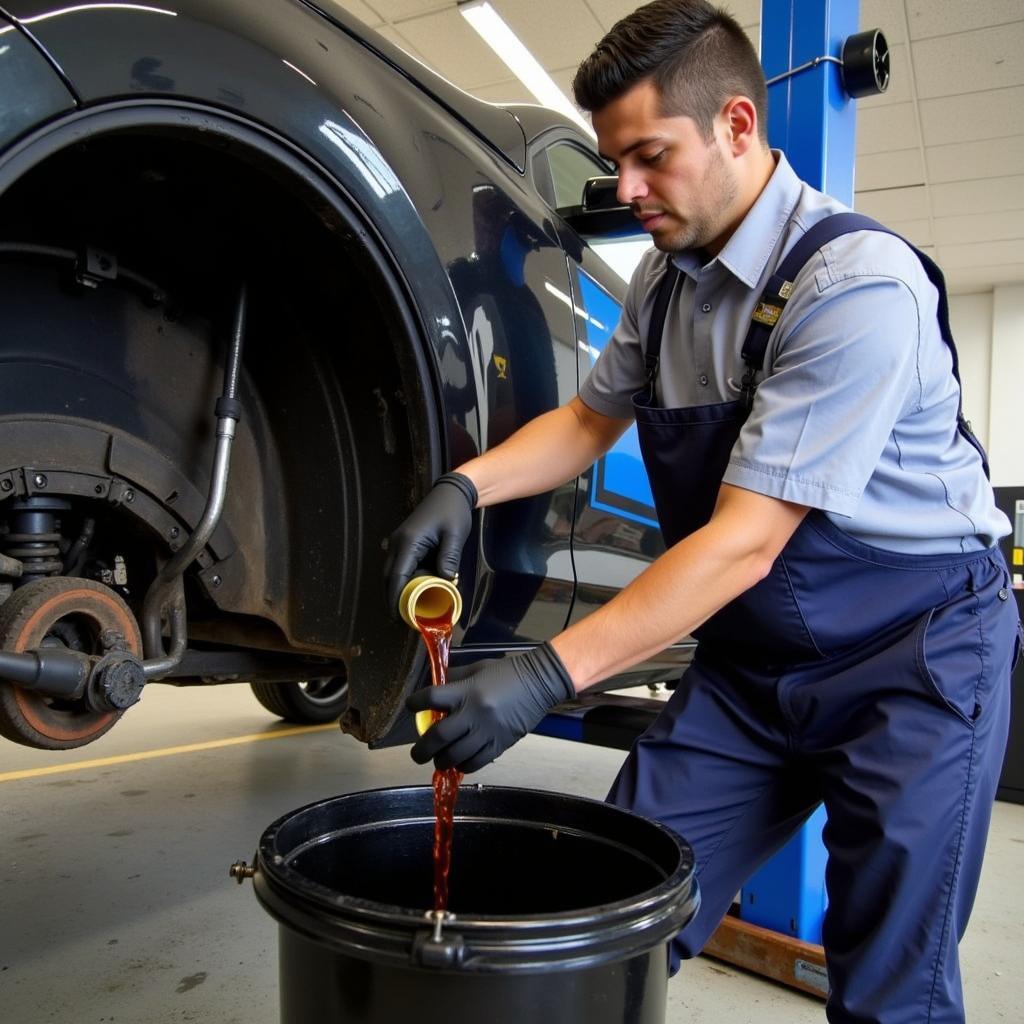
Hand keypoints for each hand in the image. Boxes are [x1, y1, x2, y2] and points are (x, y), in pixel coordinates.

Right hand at [384, 472, 476, 612]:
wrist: (451, 492)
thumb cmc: (453, 512)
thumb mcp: (454, 536)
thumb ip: (448, 559)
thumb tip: (445, 582)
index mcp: (409, 542)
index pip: (396, 576)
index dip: (394, 598)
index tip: (396, 616)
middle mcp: (398, 542)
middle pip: (389, 576)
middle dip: (392, 597)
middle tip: (402, 617)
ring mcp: (399, 540)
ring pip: (392, 570)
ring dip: (397, 588)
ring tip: (408, 606)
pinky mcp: (404, 541)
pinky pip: (399, 564)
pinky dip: (402, 578)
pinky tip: (413, 588)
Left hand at [407, 642, 574, 771]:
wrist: (540, 683)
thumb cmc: (507, 672)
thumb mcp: (478, 669)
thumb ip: (455, 679)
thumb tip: (435, 687)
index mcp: (467, 691)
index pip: (431, 699)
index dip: (415, 703)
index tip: (411, 706)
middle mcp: (474, 714)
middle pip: (439, 736)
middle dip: (422, 749)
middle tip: (417, 754)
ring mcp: (487, 732)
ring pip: (455, 755)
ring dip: (441, 761)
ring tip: (438, 759)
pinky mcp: (499, 745)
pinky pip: (475, 763)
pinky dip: (463, 766)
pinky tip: (459, 762)